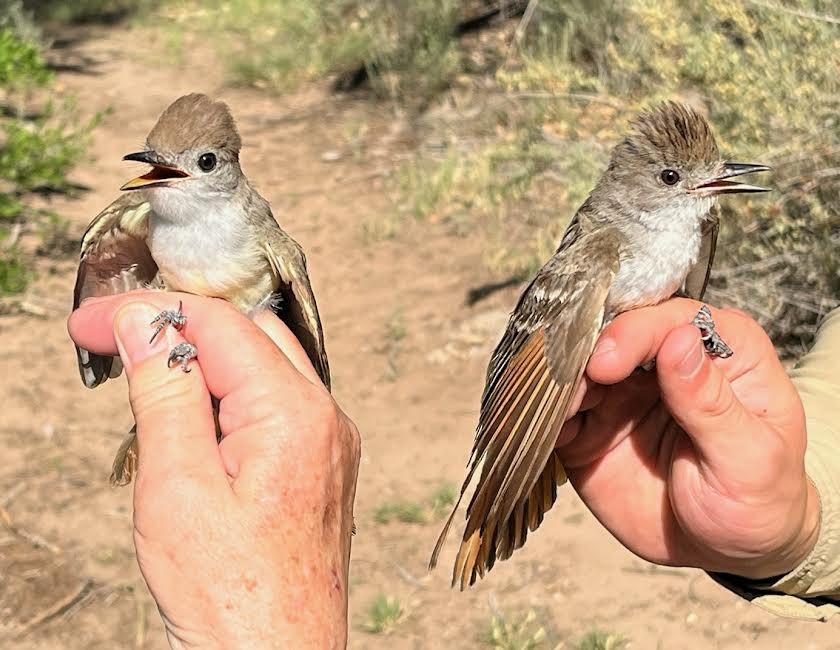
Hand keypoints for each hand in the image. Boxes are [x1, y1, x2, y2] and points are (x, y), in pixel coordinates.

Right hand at [68, 292, 359, 648]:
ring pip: (263, 367)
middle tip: (115, 346)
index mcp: (295, 413)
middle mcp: (325, 417)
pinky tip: (195, 427)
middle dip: (179, 330)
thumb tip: (144, 323)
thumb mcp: (176, 487)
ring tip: (149, 393)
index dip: (150, 311)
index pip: (220, 323)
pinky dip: (229, 398)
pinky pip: (275, 404)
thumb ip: (163, 394)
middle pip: (249, 335)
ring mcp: (328, 441)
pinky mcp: (320, 464)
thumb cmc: (228, 594)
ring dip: (203, 365)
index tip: (90, 323)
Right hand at [557, 298, 818, 579]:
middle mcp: (664, 362)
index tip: (608, 362)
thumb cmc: (759, 499)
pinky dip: (543, 415)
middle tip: (567, 381)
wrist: (728, 552)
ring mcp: (622, 393)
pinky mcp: (590, 428)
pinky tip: (540, 426)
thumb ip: (711, 402)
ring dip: (558, 382)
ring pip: (579, 369)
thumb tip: (679, 339)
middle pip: (615, 335)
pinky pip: (558, 413)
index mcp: (721, 352)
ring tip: (552, 408)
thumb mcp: (750, 457)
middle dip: (584, 351)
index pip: (672, 320)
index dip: (635, 333)